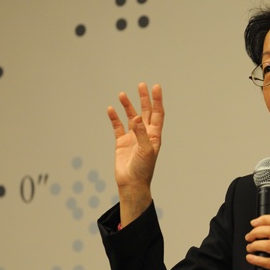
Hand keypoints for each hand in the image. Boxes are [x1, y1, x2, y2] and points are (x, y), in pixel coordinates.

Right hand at [107, 83, 163, 225]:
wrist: (132, 184)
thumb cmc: (143, 169)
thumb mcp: (146, 150)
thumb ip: (142, 133)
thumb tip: (138, 117)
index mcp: (155, 135)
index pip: (158, 113)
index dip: (157, 100)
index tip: (156, 87)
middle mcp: (145, 134)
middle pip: (146, 112)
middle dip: (144, 98)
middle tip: (141, 85)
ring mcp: (133, 137)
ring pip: (130, 117)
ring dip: (127, 106)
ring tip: (122, 94)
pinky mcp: (121, 142)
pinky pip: (117, 127)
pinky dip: (114, 118)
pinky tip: (111, 109)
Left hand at [245, 215, 269, 269]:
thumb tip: (268, 230)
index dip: (265, 219)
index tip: (254, 222)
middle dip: (256, 232)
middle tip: (249, 237)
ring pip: (269, 245)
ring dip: (255, 245)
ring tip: (250, 248)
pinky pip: (269, 262)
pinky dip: (256, 259)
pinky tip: (250, 258)